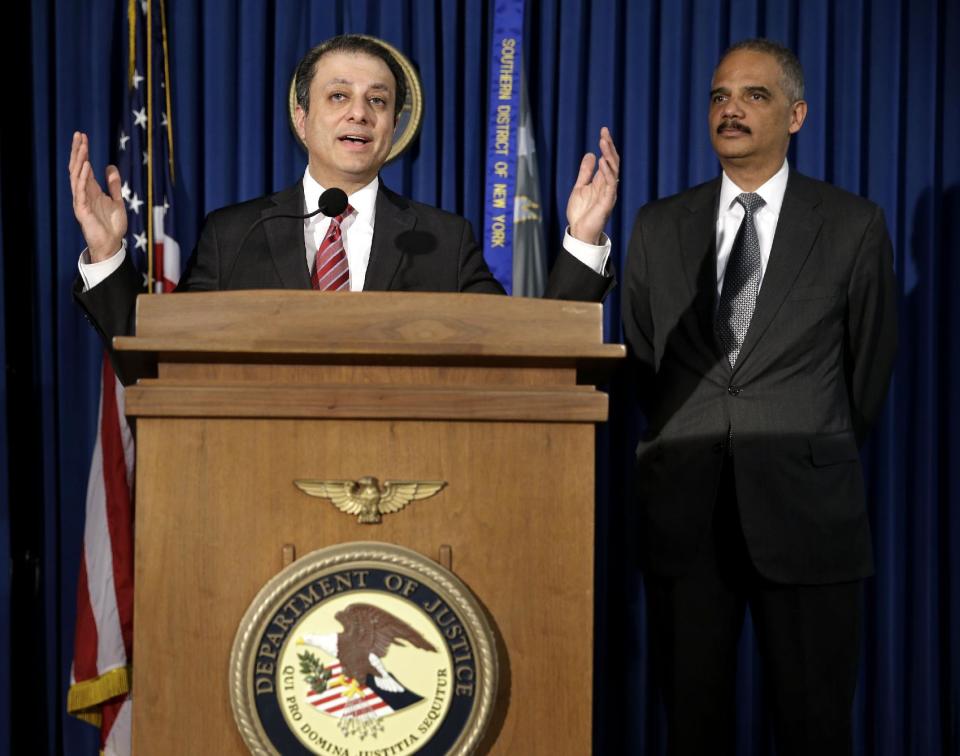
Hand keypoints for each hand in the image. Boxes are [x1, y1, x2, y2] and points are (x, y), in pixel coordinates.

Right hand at [68, 131, 126, 261]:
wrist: (112, 244)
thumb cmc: (112, 225)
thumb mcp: (117, 200)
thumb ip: (114, 185)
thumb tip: (110, 166)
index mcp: (90, 190)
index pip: (84, 166)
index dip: (83, 151)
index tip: (83, 136)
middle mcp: (83, 193)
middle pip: (77, 167)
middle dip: (77, 151)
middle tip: (78, 135)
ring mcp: (81, 200)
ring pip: (77, 176)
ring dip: (80, 161)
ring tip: (82, 146)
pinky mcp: (82, 210)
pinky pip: (80, 191)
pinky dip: (83, 178)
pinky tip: (87, 166)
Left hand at [566, 126, 619, 244]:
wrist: (579, 232)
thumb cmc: (581, 213)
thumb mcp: (580, 187)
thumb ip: (585, 172)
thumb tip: (590, 154)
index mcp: (602, 182)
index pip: (608, 159)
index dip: (606, 145)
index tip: (603, 131)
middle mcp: (608, 185)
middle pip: (612, 162)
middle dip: (609, 147)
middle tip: (604, 132)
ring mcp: (609, 193)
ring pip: (613, 170)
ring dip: (609, 155)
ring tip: (603, 142)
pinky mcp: (607, 201)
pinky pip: (610, 184)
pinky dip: (607, 171)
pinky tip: (602, 160)